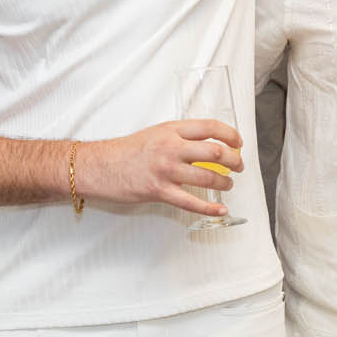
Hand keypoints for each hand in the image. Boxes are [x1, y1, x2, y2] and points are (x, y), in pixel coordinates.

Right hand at [75, 118, 245, 215]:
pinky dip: (210, 208)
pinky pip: (191, 202)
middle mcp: (171, 147)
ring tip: (227, 184)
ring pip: (207, 177)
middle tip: (238, 166)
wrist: (98, 166)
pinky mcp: (159, 191)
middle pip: (215, 151)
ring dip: (224, 182)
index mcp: (171, 130)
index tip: (238, 143)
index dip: (231, 135)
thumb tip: (207, 143)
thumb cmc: (126, 151)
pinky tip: (221, 210)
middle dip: (234, 160)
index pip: (210, 127)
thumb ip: (180, 136)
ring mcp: (165, 170)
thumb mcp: (155, 133)